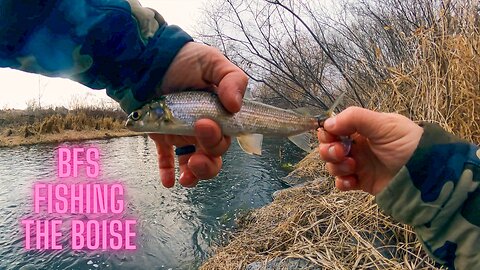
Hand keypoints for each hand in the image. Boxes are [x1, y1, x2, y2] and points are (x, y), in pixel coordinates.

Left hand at [149, 42, 247, 187]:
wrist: (148, 59)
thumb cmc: (184, 58)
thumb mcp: (212, 62)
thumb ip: (231, 79)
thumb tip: (236, 106)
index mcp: (218, 114)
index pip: (227, 136)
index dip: (219, 138)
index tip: (205, 124)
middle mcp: (202, 128)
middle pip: (213, 154)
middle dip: (208, 158)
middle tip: (194, 139)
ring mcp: (182, 135)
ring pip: (194, 163)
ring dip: (194, 174)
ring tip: (187, 177)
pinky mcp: (162, 137)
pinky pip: (166, 160)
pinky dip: (167, 171)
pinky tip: (168, 181)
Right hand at [317, 107, 423, 194]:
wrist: (426, 173)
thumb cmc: (407, 143)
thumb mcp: (383, 124)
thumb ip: (355, 118)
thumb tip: (327, 123)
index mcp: (361, 128)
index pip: (334, 128)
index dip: (328, 132)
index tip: (332, 135)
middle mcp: (357, 146)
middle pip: (329, 147)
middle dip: (329, 150)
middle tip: (341, 153)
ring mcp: (359, 165)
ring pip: (333, 165)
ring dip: (337, 166)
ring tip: (353, 167)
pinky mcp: (361, 182)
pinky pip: (342, 183)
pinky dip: (342, 182)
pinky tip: (352, 181)